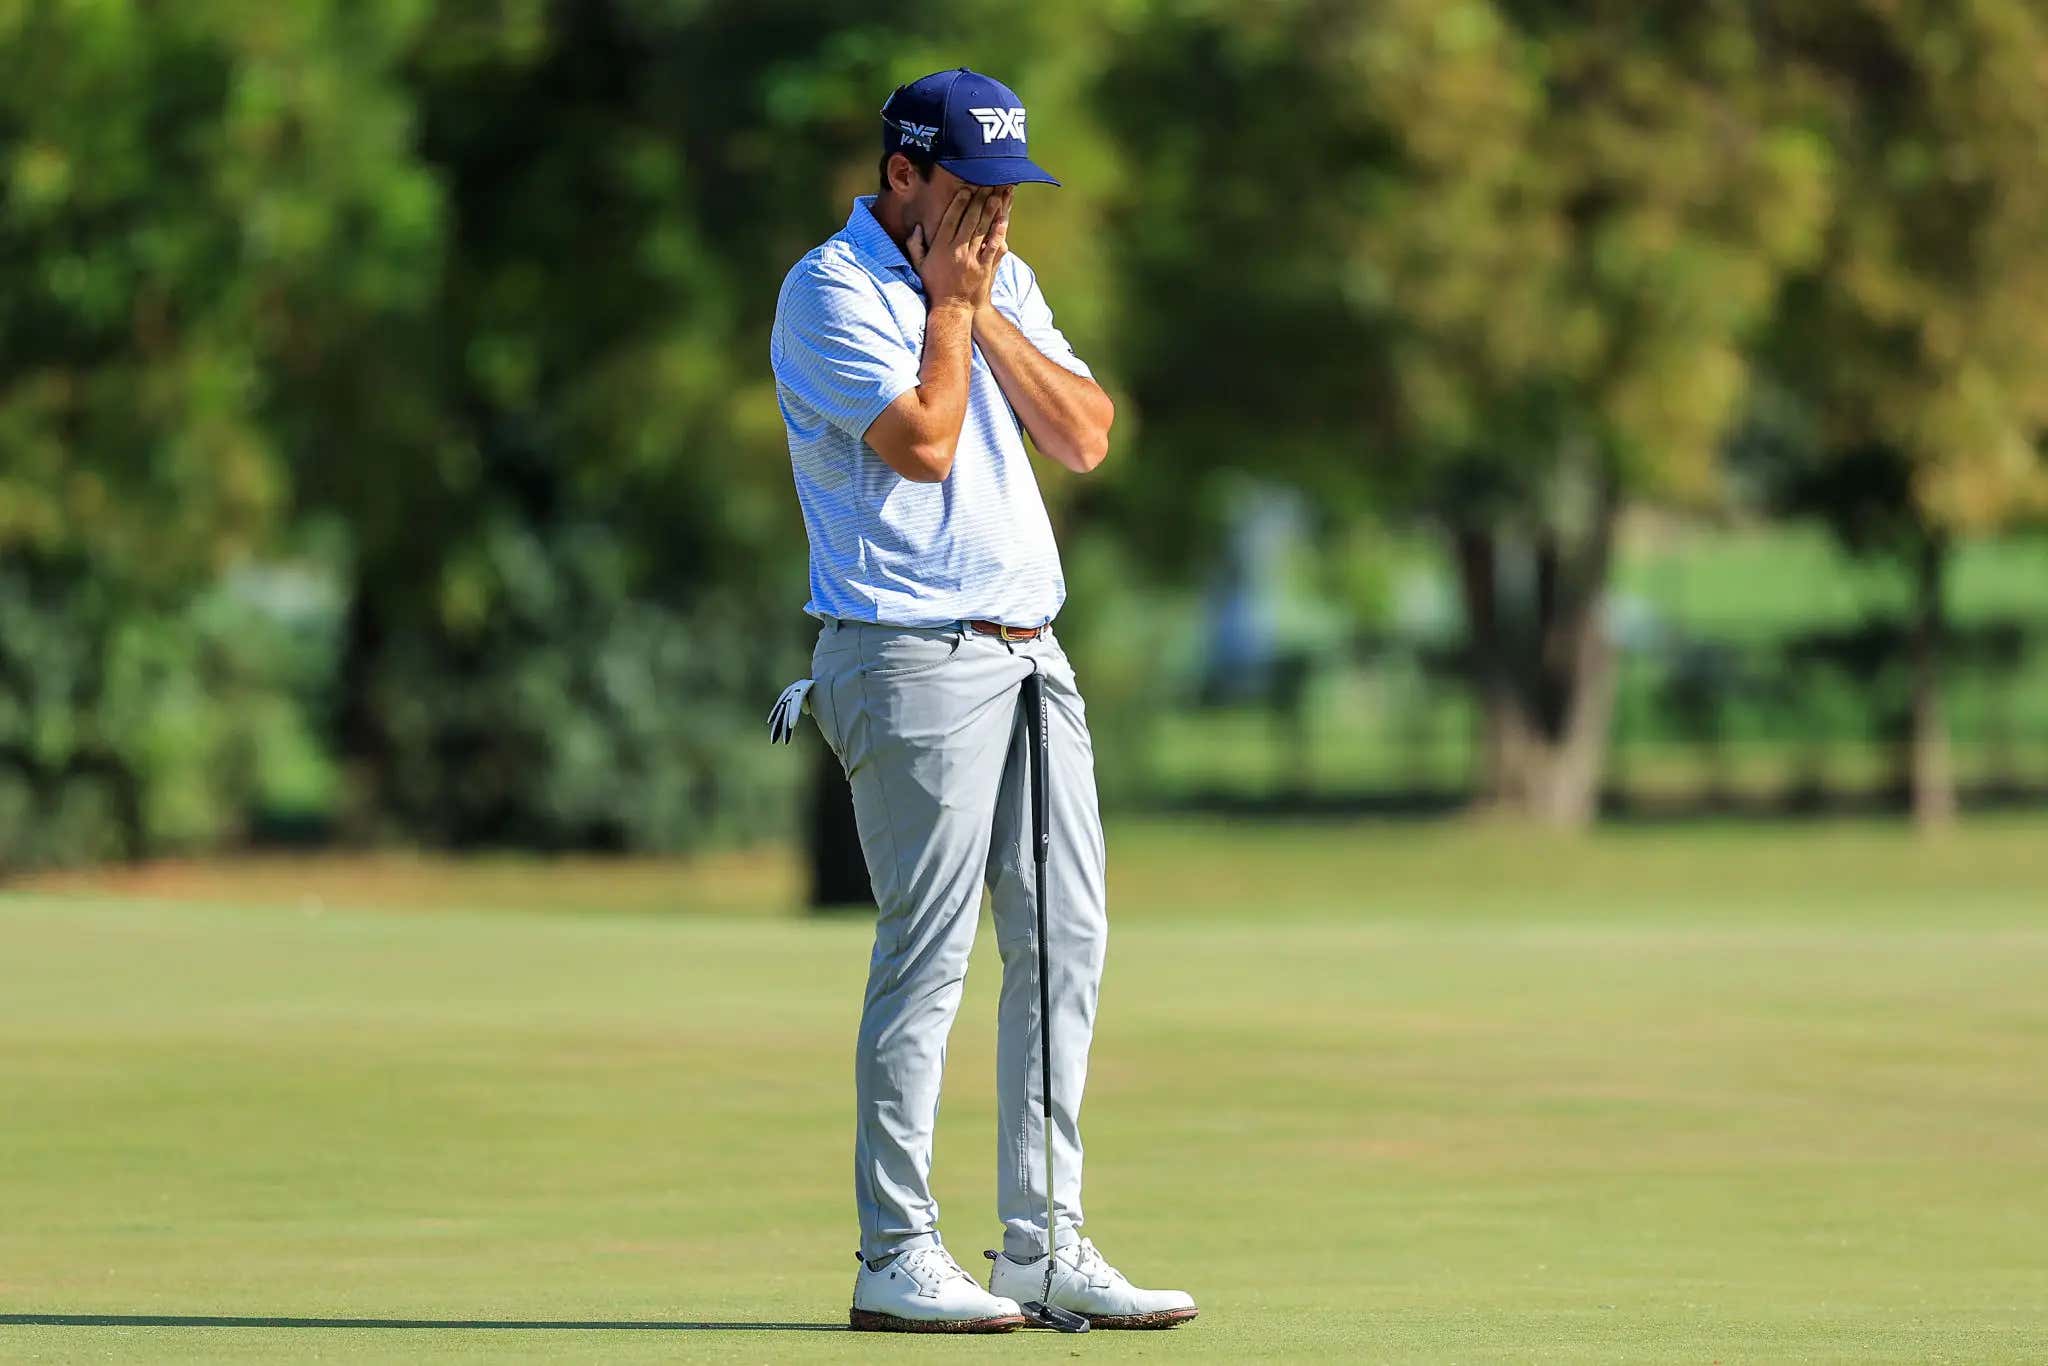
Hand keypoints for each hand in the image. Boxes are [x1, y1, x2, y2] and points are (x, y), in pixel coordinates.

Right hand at [906, 186, 1009, 312]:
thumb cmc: (935, 285)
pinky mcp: (984, 268)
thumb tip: (916, 226)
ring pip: (981, 230)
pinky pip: (992, 247)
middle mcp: (956, 251)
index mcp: (941, 247)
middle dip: (978, 201)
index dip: (959, 202)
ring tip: (996, 195)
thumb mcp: (920, 265)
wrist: (952, 308)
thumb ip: (915, 244)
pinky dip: (998, 232)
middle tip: (985, 185)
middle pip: (969, 220)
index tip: (966, 189)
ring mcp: (971, 259)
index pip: (951, 219)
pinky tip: (1002, 219)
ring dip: (989, 211)